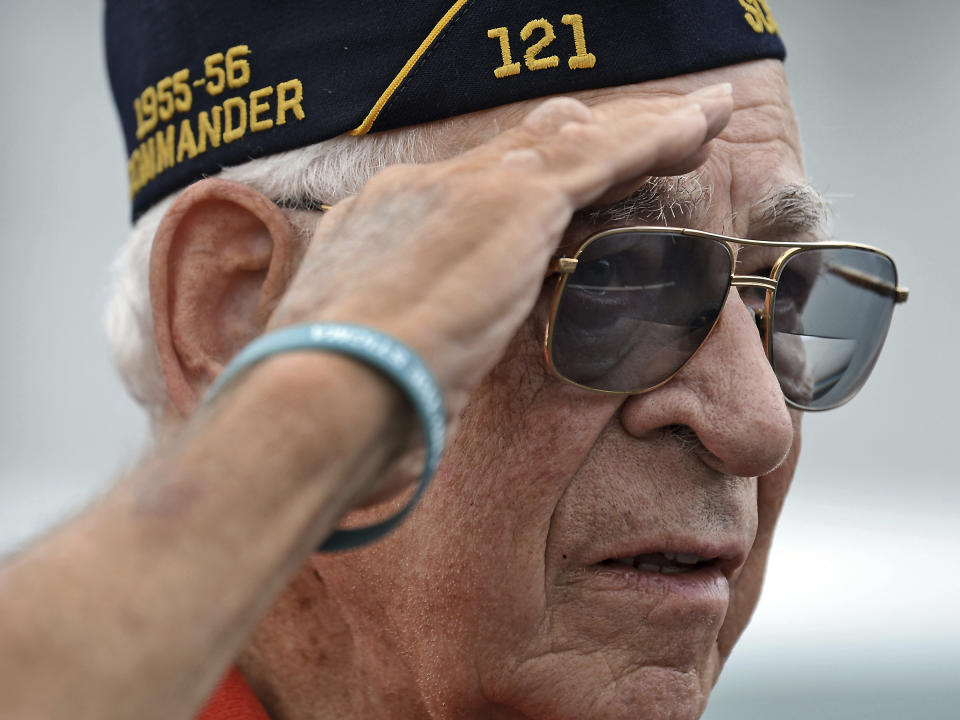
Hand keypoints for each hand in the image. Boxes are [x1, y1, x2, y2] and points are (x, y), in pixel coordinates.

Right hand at [270, 85, 733, 421]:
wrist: (318, 393)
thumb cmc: (330, 405)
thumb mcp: (359, 366)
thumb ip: (393, 351)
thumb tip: (413, 380)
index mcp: (381, 226)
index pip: (470, 188)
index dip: (526, 181)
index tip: (561, 186)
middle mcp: (422, 190)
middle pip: (527, 149)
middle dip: (588, 137)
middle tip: (642, 128)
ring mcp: (467, 191)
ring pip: (574, 142)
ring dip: (639, 129)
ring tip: (696, 117)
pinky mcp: (513, 204)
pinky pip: (604, 156)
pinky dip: (656, 138)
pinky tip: (700, 127)